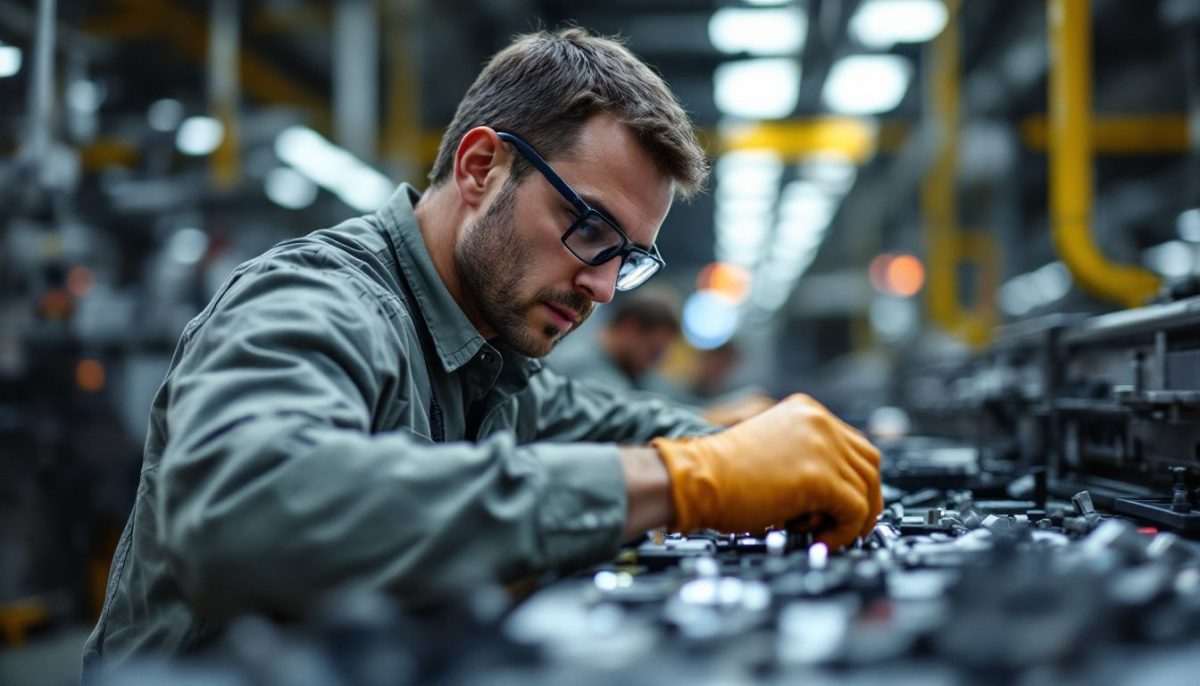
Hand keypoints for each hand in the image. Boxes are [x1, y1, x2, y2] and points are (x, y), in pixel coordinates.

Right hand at [651, 394, 881, 548]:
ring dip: (852, 519)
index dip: (856, 480)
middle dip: (866, 500)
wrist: (693, 479)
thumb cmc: (718, 474)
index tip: (847, 505)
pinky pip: (855, 510)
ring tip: (822, 534)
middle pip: (870, 464)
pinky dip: (845, 532)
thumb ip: (805, 458)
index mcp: (806, 411)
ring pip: (867, 489)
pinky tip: (819, 539)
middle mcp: (819, 422)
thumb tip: (833, 494)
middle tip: (848, 526)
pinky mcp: (820, 476)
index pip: (855, 444)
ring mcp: (823, 446)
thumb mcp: (772, 451)